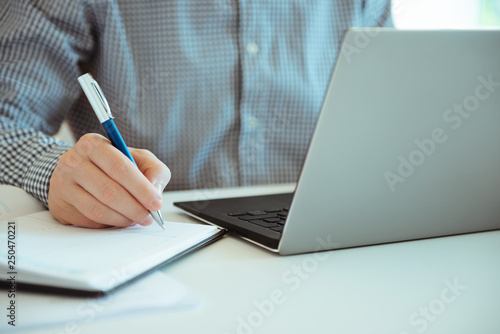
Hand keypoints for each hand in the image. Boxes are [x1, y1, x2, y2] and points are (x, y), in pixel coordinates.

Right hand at [48, 133, 170, 227]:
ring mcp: (63, 183)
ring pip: (98, 208)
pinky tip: (119, 219)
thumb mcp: (139, 159)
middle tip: (148, 217)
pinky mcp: (59, 204)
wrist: (79, 173)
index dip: (141, 188)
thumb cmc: (113, 166)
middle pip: (108, 190)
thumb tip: (155, 191)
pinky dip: (109, 223)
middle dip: (134, 208)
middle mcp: (73, 161)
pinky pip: (89, 219)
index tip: (156, 202)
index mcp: (94, 144)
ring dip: (123, 218)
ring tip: (136, 219)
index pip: (120, 167)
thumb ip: (154, 171)